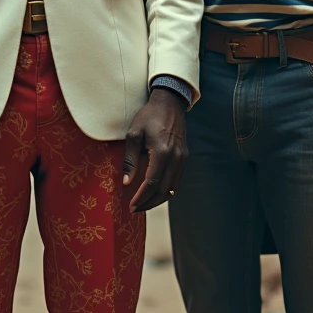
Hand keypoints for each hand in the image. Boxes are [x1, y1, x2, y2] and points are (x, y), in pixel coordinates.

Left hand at [123, 88, 187, 213]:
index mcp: (162, 151)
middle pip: (164, 190)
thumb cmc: (149, 116)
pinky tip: (155, 192)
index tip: (131, 205)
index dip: (141, 197)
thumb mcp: (134, 134)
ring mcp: (183, 158)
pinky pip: (177, 180)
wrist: (170, 102)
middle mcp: (176, 157)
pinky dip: (166, 190)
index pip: (152, 182)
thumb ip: (130, 159)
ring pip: (172, 188)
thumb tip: (127, 182)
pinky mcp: (185, 157)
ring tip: (144, 204)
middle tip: (135, 209)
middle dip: (149, 203)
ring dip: (158, 199)